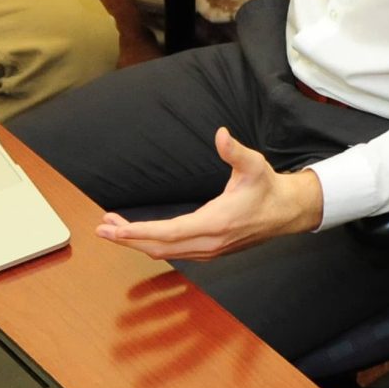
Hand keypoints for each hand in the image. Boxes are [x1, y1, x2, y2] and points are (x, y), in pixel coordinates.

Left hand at [98, 128, 322, 260]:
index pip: (167, 233)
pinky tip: (140, 234)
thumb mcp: (254, 165)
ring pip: (165, 252)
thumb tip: (221, 135)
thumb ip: (235, 151)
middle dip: (128, 240)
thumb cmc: (267, 188)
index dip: (137, 232)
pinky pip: (174, 252)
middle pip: (159, 248)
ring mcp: (208, 250)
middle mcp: (209, 242)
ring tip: (114, 228)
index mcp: (215, 224)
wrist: (286, 212)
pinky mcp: (208, 250)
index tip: (113, 229)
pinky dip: (152, 244)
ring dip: (137, 242)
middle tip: (102, 229)